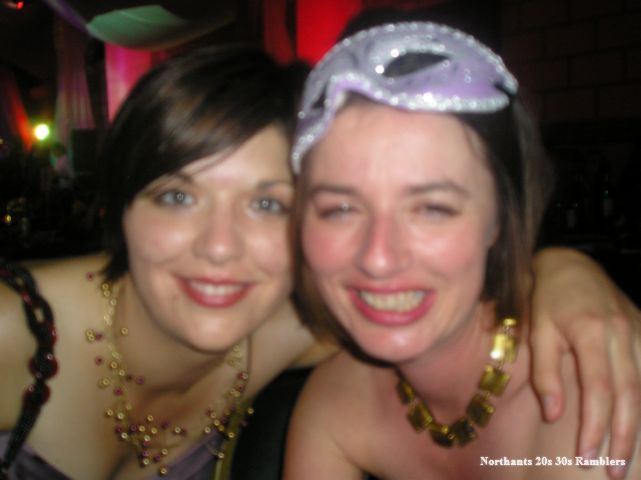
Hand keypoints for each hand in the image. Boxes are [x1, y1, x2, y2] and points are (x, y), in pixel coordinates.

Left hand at [529, 247, 639, 478]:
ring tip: (626, 459)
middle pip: (629, 395)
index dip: (595, 426)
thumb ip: (545, 373)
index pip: (598, 390)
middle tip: (614, 471)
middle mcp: (621, 333)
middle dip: (623, 437)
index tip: (586, 456)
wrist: (571, 265)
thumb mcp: (537, 331)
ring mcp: (638, 331)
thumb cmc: (547, 300)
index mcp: (590, 332)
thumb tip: (555, 415)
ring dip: (637, 425)